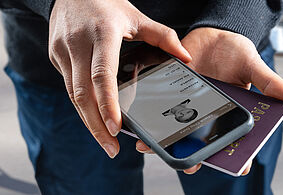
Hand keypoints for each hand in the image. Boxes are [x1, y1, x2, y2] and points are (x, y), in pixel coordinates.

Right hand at [48, 0, 191, 157]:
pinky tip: (94, 119)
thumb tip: (185, 58)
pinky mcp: (56, 57)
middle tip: (112, 148)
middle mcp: (78, 45)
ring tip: (105, 141)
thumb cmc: (106, 2)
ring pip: (73, 95)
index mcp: (101, 34)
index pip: (102, 75)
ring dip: (88, 120)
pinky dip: (82, 106)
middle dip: (96, 125)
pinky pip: (69, 87)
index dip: (108, 103)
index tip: (116, 128)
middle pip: (83, 93)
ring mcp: (62, 52)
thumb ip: (163, 36)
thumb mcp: (136, 15)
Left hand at [137, 27, 282, 174]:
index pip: (233, 141)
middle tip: (190, 163)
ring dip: (166, 144)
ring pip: (177, 132)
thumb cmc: (235, 52)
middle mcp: (208, 115)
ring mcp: (188, 107)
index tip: (235, 167)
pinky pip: (161, 113)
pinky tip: (141, 128)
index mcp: (230, 113)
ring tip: (153, 148)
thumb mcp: (253, 65)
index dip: (235, 157)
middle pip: (202, 143)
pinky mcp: (171, 95)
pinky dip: (151, 121)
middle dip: (195, 156)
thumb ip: (271, 83)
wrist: (211, 34)